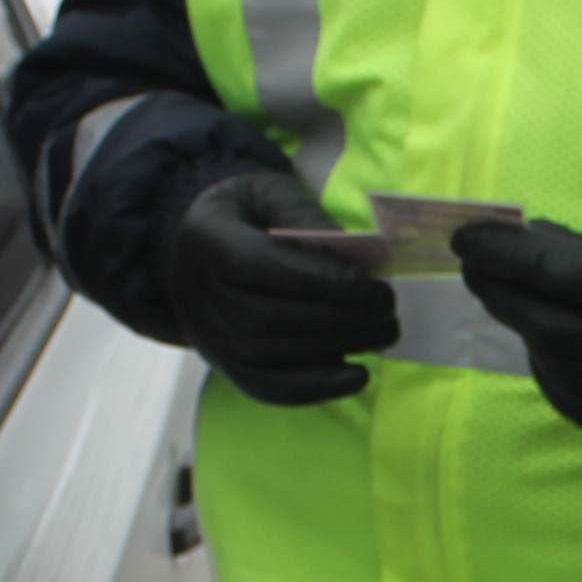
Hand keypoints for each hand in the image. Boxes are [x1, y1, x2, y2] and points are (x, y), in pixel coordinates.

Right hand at [166, 172, 400, 403]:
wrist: (194, 253)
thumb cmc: (243, 216)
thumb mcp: (267, 192)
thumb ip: (302, 214)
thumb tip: (349, 249)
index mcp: (212, 247)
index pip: (266, 269)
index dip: (321, 279)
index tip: (369, 283)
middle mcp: (206, 301)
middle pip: (276, 317)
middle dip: (342, 315)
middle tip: (387, 307)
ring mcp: (216, 341)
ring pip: (281, 354)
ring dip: (341, 347)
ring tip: (384, 331)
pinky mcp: (231, 369)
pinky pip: (274, 388)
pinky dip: (319, 388)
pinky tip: (359, 374)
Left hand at [452, 220, 581, 433]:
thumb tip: (526, 237)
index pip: (546, 270)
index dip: (499, 250)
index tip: (464, 234)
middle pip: (528, 312)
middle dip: (494, 281)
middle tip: (473, 257)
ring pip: (535, 345)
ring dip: (522, 314)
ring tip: (531, 290)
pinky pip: (551, 375)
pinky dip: (545, 348)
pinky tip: (561, 330)